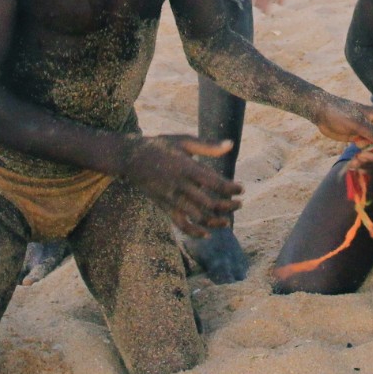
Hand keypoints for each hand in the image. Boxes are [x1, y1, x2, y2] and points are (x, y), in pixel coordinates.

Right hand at [124, 135, 241, 236]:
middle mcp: (179, 185)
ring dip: (215, 221)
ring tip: (228, 220)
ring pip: (197, 217)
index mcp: (186, 167)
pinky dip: (194, 232)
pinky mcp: (164, 207)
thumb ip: (208, 146)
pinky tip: (207, 233)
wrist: (131, 158)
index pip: (214, 183)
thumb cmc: (160, 146)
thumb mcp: (183, 141)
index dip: (231, 188)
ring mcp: (171, 198)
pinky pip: (180, 224)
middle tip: (239, 204)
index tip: (241, 189)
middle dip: (228, 206)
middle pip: (209, 203)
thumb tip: (231, 145)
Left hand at [311, 96, 372, 166]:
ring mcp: (367, 134)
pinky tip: (353, 163)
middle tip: (362, 156)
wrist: (321, 112)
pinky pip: (366, 152)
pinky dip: (361, 159)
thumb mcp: (356, 123)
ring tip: (355, 161)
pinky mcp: (359, 140)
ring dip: (368, 159)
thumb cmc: (338, 113)